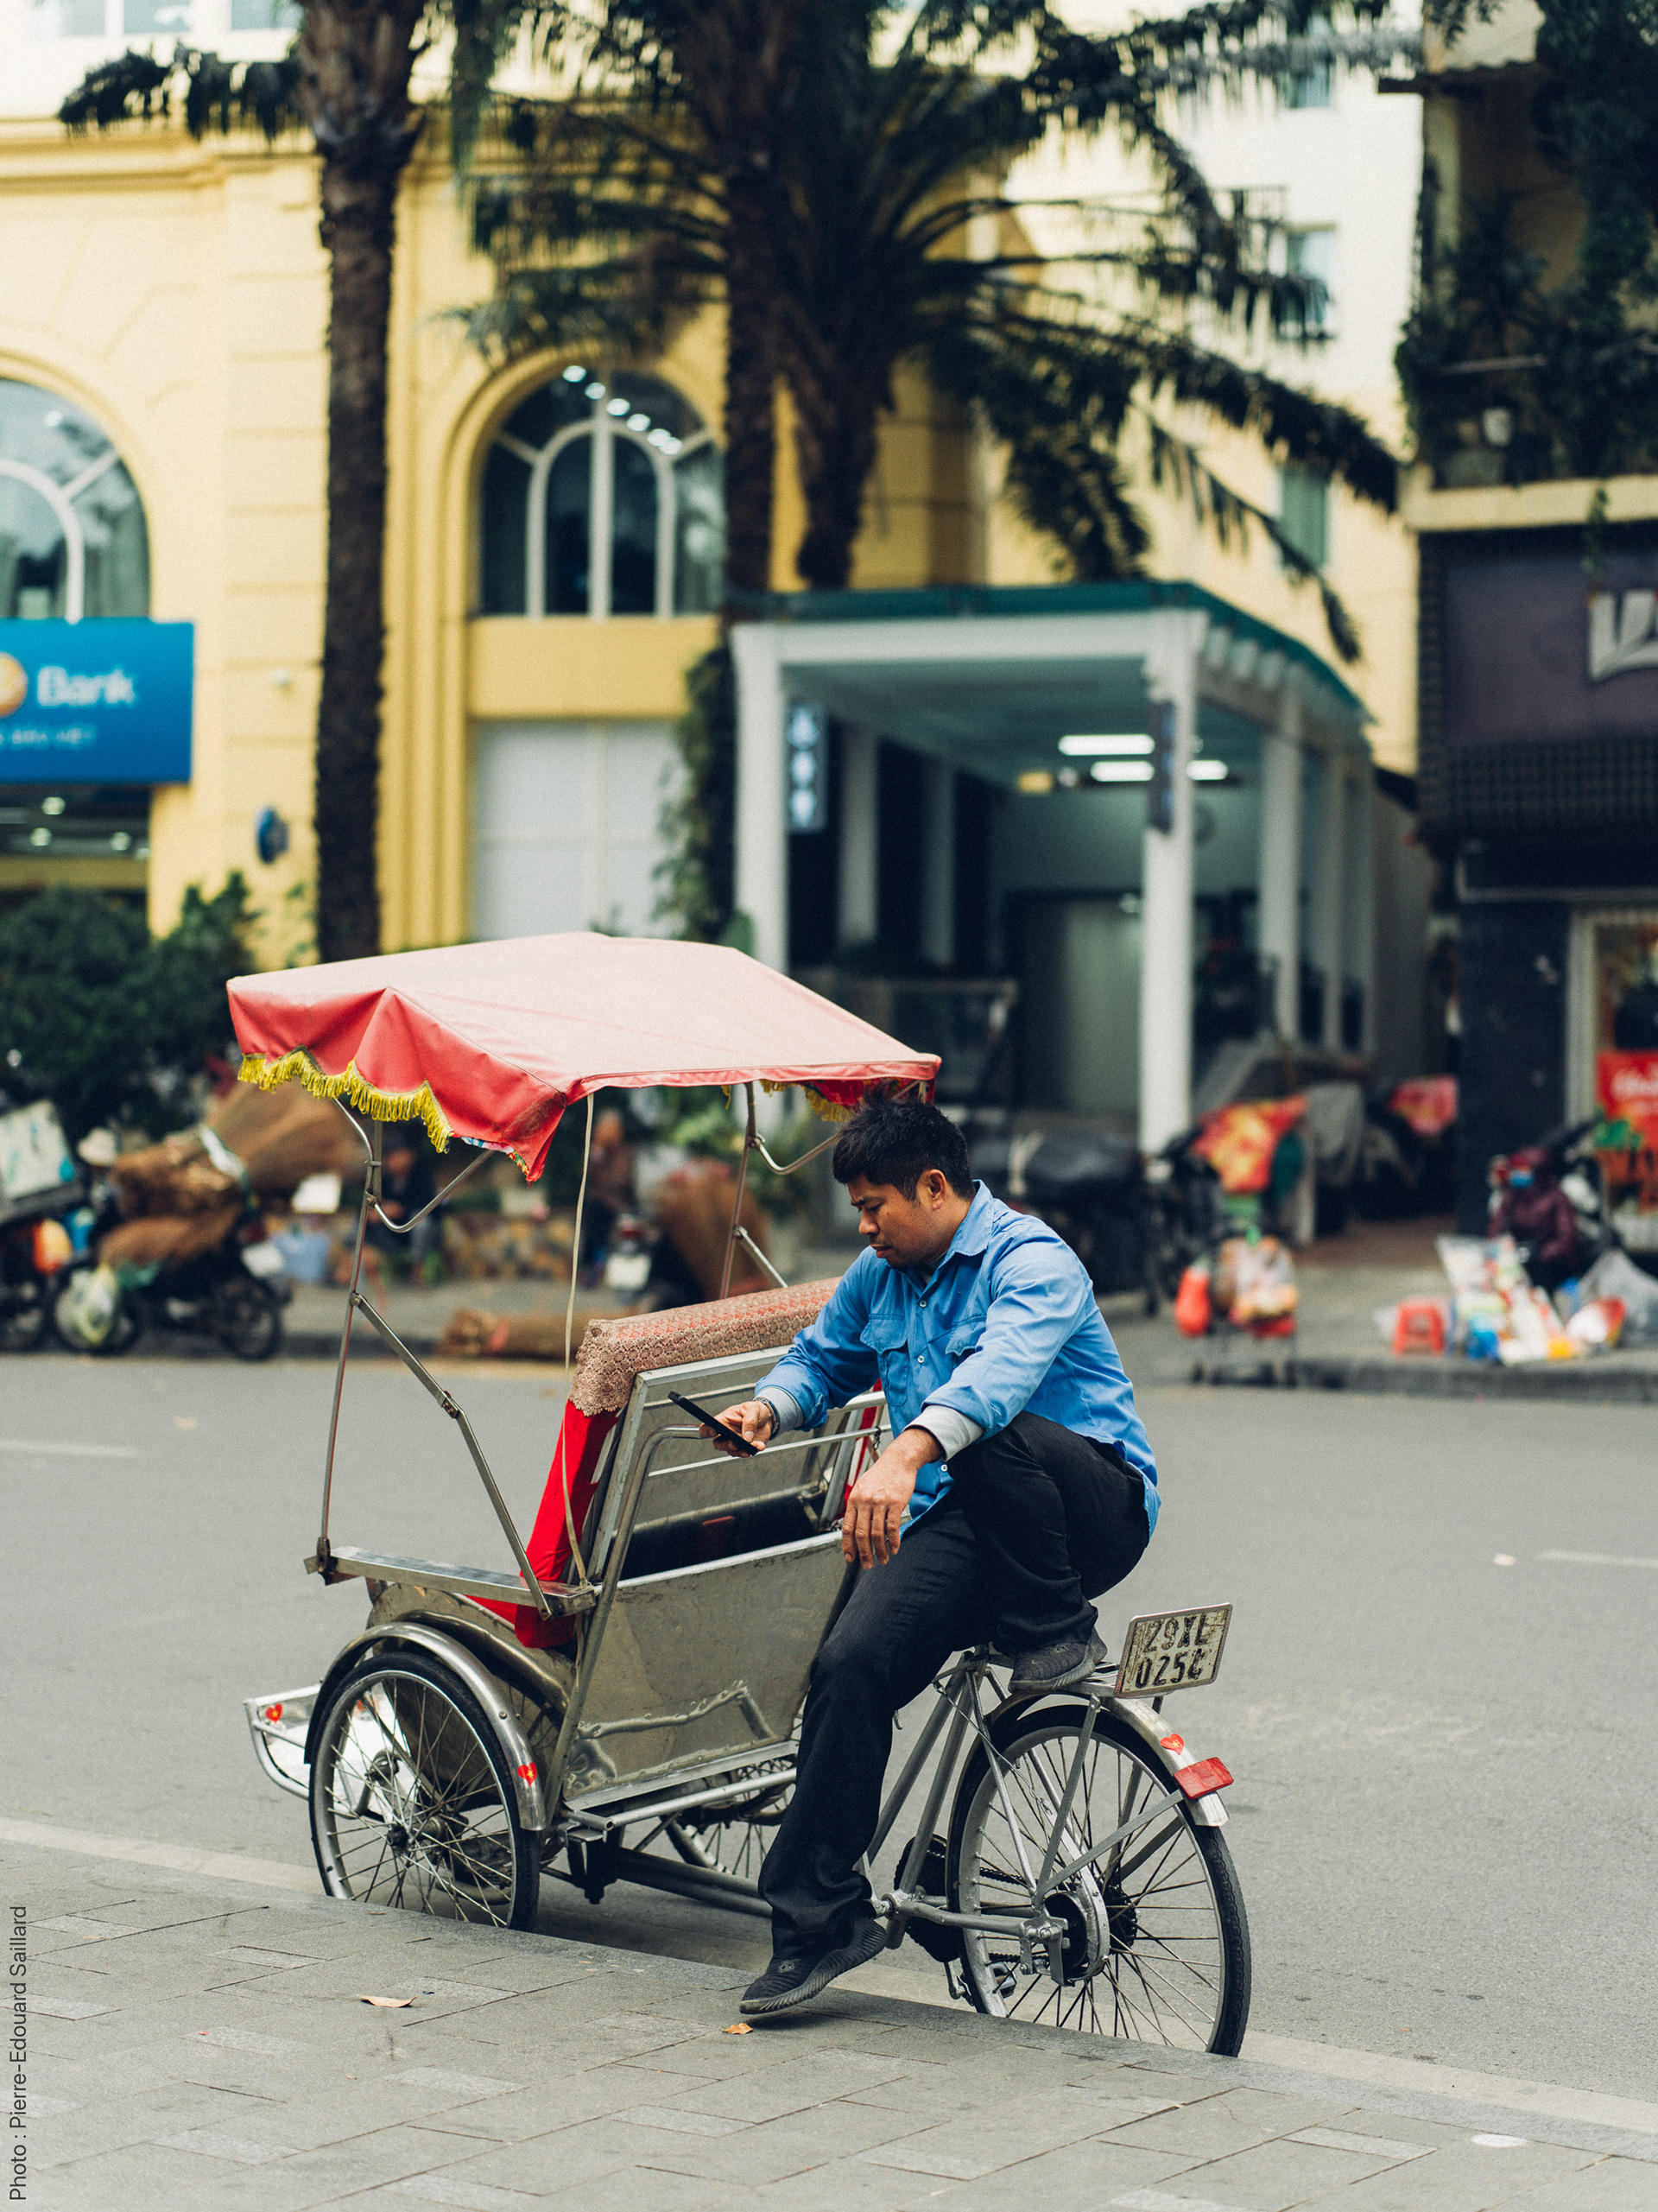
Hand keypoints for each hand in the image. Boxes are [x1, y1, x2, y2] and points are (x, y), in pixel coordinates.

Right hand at [705, 1400, 774, 1455]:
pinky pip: (745, 1452)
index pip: (708, 1427)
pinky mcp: (745, 1448)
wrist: (768, 1417)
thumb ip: (749, 1421)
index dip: (707, 1430)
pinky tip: (759, 1445)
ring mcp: (735, 1441)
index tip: (713, 1432)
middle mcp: (727, 1433)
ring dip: (740, 1450)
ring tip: (750, 1446)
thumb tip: (747, 1437)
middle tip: (734, 1442)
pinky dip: (753, 1450)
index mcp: (723, 1421)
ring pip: (731, 1450)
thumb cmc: (755, 1410)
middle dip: (725, 1445)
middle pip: (718, 1443)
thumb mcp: (752, 1409)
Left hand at [841, 1427, 940, 1567]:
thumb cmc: (881, 1474)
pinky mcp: (896, 1503)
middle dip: (864, 1553)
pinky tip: (894, 1548)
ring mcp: (881, 1502)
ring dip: (880, 1550)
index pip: (847, 1528)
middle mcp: (865, 1501)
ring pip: (877, 1533)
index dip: (848, 1546)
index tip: (850, 1558)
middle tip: (867, 1564)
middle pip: (862, 1534)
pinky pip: (893, 1527)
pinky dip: (894, 1541)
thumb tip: (851, 1528)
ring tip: (883, 1559)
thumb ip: (856, 1506)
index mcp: (854, 1498)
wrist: (898, 1460)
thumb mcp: (861, 1487)